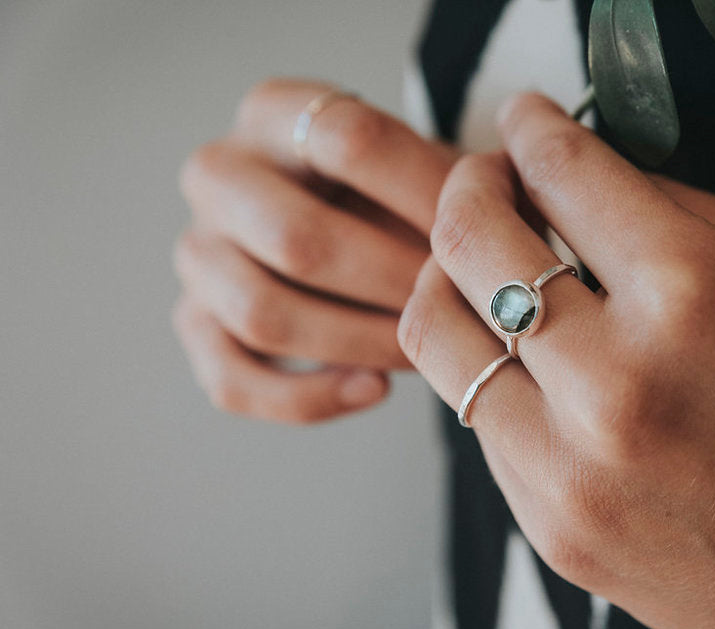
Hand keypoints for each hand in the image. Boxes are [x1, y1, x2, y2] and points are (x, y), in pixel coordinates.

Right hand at [174, 78, 455, 422]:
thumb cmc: (405, 198)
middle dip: (390, 281)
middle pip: (296, 236)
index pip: (347, 139)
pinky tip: (375, 388)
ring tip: (424, 351)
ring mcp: (198, 249)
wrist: (362, 228)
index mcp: (276, 112)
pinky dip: (309, 397)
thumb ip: (454, 188)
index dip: (425, 194)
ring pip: (261, 313)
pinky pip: (232, 380)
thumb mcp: (431, 170)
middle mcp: (219, 173)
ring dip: (357, 342)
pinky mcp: (194, 321)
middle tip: (453, 305)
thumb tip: (486, 234)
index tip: (482, 236)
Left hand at [399, 93, 714, 628]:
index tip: (525, 122)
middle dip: (469, 186)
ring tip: (478, 267)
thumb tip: (593, 177)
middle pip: (470, 241)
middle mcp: (619, 381)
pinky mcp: (550, 528)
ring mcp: (572, 468)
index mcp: (698, 294)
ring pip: (437, 332)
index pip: (566, 173)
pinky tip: (524, 357)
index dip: (534, 130)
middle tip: (488, 180)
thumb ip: (692, 211)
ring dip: (448, 278)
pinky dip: (486, 367)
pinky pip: (475, 416)